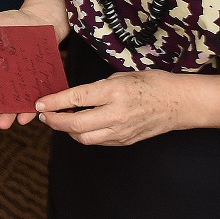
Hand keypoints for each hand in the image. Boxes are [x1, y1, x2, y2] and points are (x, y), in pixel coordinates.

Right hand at [0, 0, 69, 129]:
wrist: (43, 19)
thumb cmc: (14, 22)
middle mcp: (2, 79)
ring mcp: (20, 83)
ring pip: (12, 105)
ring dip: (7, 117)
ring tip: (3, 124)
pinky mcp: (37, 85)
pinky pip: (33, 102)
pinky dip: (28, 112)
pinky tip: (24, 118)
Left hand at [35, 69, 186, 145]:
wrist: (179, 103)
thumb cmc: (153, 83)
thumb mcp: (122, 77)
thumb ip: (98, 88)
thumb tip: (75, 96)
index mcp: (114, 92)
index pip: (75, 98)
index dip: (53, 102)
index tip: (39, 103)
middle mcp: (116, 114)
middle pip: (75, 125)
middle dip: (54, 121)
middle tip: (44, 115)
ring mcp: (121, 131)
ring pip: (84, 138)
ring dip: (67, 131)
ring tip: (59, 121)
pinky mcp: (125, 141)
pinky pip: (98, 141)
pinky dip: (84, 135)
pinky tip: (80, 127)